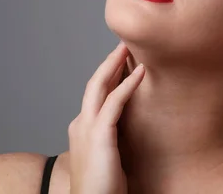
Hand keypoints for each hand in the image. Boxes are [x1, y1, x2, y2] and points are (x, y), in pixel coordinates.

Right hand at [68, 41, 145, 193]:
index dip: (108, 74)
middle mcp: (81, 124)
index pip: (95, 93)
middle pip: (95, 83)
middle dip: (109, 62)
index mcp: (83, 128)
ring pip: (99, 86)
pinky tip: (141, 72)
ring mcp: (87, 129)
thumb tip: (129, 126)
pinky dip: (127, 84)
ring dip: (115, 64)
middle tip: (124, 43)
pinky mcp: (99, 136)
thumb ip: (114, 137)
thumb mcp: (109, 155)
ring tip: (129, 48)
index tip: (122, 59)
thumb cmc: (104, 187)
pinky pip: (115, 102)